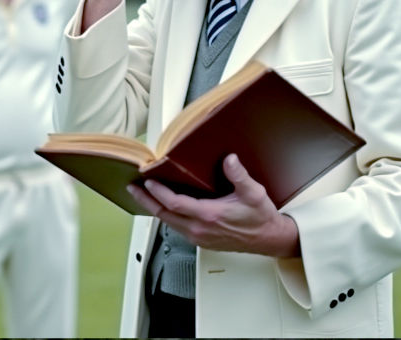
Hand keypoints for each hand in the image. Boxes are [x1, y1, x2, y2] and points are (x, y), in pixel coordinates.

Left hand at [127, 154, 299, 257]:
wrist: (268, 239)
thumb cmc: (260, 217)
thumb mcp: (253, 193)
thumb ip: (239, 175)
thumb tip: (229, 159)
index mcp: (209, 216)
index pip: (175, 203)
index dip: (158, 192)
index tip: (148, 181)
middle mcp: (200, 229)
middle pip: (164, 214)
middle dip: (146, 200)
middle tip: (132, 188)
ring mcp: (199, 237)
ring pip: (168, 222)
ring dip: (154, 208)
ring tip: (143, 195)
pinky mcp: (201, 241)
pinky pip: (177, 228)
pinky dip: (166, 216)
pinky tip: (163, 208)